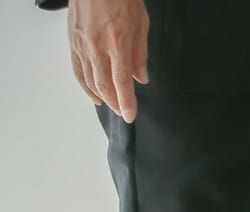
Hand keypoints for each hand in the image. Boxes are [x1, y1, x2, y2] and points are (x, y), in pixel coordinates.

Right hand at [68, 0, 149, 121]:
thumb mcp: (141, 23)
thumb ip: (140, 53)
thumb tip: (141, 77)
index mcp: (117, 42)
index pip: (122, 82)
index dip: (126, 102)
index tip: (130, 115)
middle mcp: (96, 45)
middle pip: (104, 85)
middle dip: (114, 103)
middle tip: (123, 111)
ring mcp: (82, 44)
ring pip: (89, 79)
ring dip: (100, 96)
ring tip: (111, 105)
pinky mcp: (72, 41)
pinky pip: (77, 69)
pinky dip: (85, 84)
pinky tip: (93, 92)